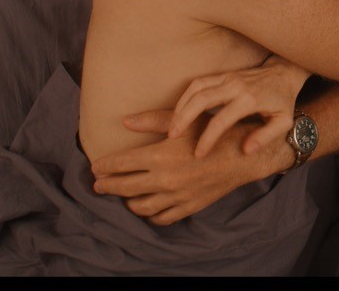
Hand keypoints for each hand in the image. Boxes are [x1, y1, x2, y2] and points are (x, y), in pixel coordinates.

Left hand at [90, 111, 282, 224]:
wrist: (242, 157)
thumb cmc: (213, 133)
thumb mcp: (184, 121)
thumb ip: (152, 120)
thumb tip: (125, 121)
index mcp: (159, 156)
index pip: (119, 164)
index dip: (104, 167)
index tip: (96, 168)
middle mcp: (163, 179)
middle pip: (124, 187)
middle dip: (107, 186)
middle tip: (98, 185)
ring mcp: (175, 196)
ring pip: (139, 206)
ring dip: (126, 202)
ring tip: (121, 197)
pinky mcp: (187, 207)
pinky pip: (160, 217)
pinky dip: (149, 215)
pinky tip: (145, 208)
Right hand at [154, 55, 310, 157]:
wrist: (284, 74)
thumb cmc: (283, 101)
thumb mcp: (283, 122)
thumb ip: (265, 137)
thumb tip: (246, 150)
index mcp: (250, 100)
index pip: (222, 120)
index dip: (208, 138)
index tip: (198, 153)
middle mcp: (235, 86)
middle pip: (202, 99)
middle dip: (184, 118)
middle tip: (172, 136)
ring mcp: (228, 77)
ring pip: (196, 87)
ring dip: (181, 106)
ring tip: (172, 125)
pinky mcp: (223, 74)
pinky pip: (198, 82)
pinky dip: (185, 95)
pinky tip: (180, 111)